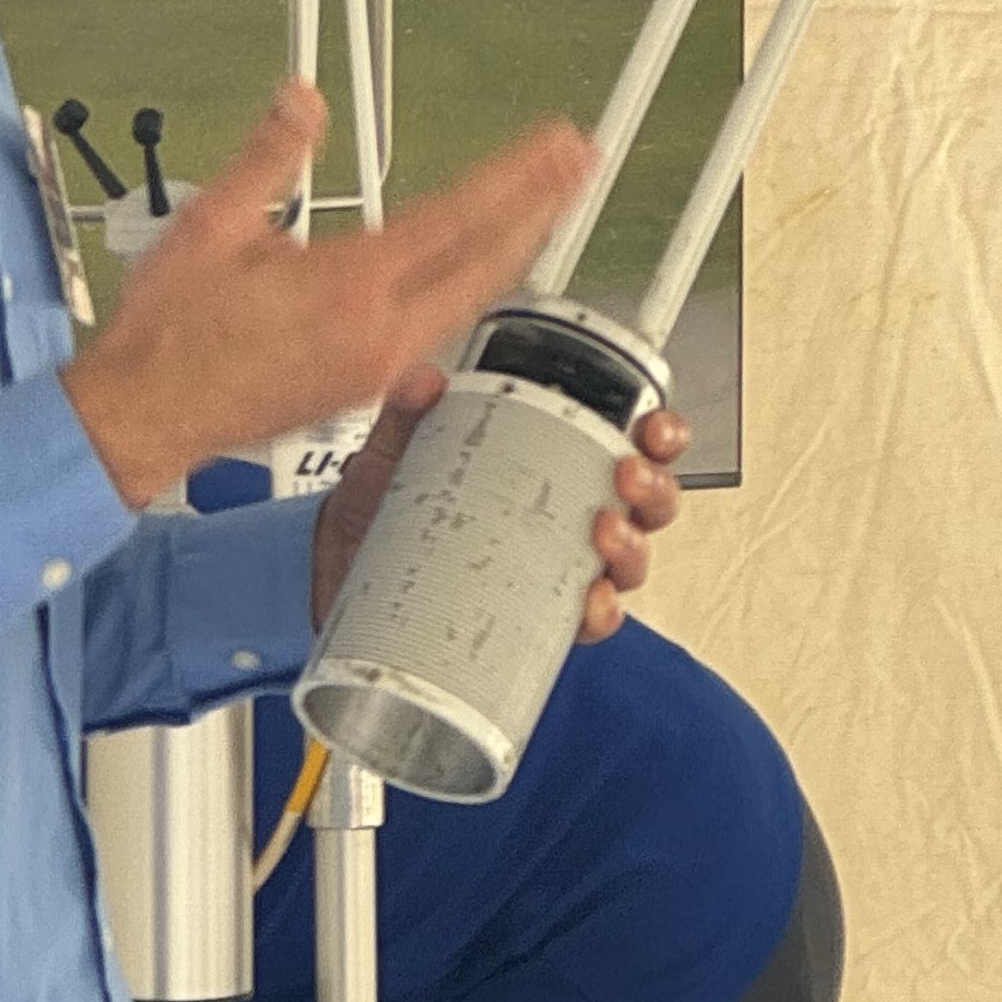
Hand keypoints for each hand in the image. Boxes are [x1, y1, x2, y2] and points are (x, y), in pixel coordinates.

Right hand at [63, 80, 592, 511]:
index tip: (556, 144)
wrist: (145, 416)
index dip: (517, 175)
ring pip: (471, 298)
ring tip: (547, 207)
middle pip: (488, 263)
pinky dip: (474, 285)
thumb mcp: (210, 223)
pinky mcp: (367, 388)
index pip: (457, 217)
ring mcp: (378, 366)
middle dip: (544, 206)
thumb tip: (301, 102)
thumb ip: (268, 156)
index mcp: (349, 285)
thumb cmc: (169, 335)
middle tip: (582, 164)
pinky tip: (480, 270)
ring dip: (515, 247)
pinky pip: (442, 325)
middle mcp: (379, 332)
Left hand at [312, 371, 690, 632]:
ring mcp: (556, 570)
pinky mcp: (535, 618)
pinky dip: (597, 614)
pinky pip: (586, 622)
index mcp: (552, 466)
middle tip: (628, 474)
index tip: (653, 425)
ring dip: (632, 547)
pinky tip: (588, 601)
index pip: (625, 443)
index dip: (658, 434)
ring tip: (604, 530)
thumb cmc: (384, 510)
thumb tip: (423, 379)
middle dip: (654, 488)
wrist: (343, 575)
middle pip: (646, 504)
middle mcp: (567, 519)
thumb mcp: (392, 453)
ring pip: (628, 563)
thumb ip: (406, 414)